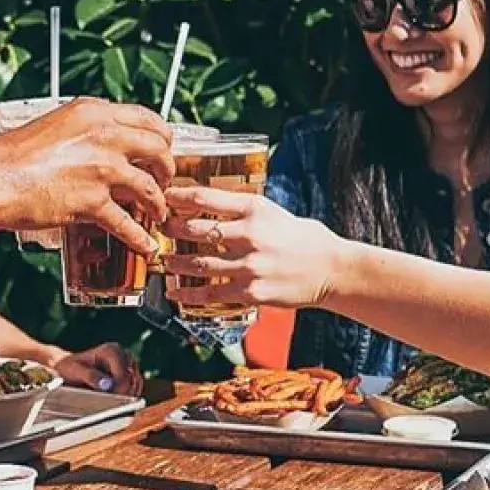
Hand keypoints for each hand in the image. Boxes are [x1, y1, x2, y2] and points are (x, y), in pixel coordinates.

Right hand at [0, 98, 174, 254]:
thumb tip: (103, 142)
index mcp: (94, 113)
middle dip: (167, 168)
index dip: (162, 137)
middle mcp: (104, 136)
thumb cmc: (13, 155)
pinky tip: (145, 244)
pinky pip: (128, 224)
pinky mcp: (93, 202)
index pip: (147, 119)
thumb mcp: (55, 125)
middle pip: (158, 150)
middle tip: (163, 180)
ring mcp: (101, 169)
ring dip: (158, 204)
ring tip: (157, 213)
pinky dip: (140, 238)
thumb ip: (85, 130)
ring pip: (150, 188)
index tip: (163, 148)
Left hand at [49, 342, 142, 396]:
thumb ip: (90, 376)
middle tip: (107, 405)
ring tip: (107, 403)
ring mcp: (130, 364)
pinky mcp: (131, 374)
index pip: (124, 376)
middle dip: (122, 396)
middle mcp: (124, 354)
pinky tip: (113, 402)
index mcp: (112, 350)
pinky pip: (135, 389)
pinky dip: (126, 398)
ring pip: (136, 386)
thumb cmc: (69, 368)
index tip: (108, 401)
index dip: (118, 391)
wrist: (69, 368)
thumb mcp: (74, 371)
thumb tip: (107, 385)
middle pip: (132, 382)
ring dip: (124, 398)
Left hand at [161, 185, 342, 309]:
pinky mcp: (251, 291)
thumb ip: (242, 209)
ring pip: (199, 263)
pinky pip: (212, 293)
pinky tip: (175, 293)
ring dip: (176, 263)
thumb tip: (208, 204)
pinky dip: (189, 294)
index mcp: (255, 209)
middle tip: (158, 229)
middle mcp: (250, 235)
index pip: (206, 198)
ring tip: (164, 261)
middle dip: (171, 229)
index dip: (178, 196)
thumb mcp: (273, 212)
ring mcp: (249, 265)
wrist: (331, 269)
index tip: (163, 196)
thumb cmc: (303, 238)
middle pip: (196, 230)